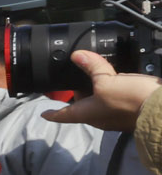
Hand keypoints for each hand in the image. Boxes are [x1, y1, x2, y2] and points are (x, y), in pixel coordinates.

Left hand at [43, 50, 159, 132]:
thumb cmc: (130, 101)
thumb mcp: (107, 81)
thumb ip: (93, 67)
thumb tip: (78, 55)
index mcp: (87, 114)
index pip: (63, 115)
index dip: (52, 113)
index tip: (43, 113)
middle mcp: (99, 118)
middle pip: (82, 106)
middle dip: (79, 93)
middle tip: (78, 78)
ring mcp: (116, 116)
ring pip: (100, 102)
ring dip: (98, 90)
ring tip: (99, 74)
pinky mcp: (130, 111)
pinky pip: (116, 100)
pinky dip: (113, 90)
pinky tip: (119, 79)